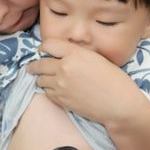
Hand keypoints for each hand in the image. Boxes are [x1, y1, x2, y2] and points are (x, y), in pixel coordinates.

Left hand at [27, 38, 146, 125]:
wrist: (118, 104)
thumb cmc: (114, 80)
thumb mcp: (97, 58)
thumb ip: (78, 55)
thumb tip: (64, 55)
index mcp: (74, 54)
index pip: (48, 44)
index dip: (44, 47)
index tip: (43, 51)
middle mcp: (64, 68)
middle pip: (40, 64)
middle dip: (34, 65)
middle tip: (31, 67)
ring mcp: (60, 85)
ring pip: (40, 79)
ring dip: (41, 78)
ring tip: (44, 79)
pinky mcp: (60, 100)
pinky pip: (46, 92)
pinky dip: (48, 90)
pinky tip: (54, 89)